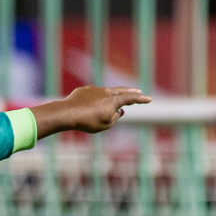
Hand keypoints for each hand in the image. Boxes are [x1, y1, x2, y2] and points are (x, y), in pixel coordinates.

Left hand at [30, 85, 151, 136]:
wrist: (66, 113)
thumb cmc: (87, 121)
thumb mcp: (105, 125)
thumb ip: (115, 117)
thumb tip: (118, 111)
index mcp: (113, 100)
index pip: (131, 99)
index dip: (141, 100)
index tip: (149, 99)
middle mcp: (105, 92)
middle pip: (121, 91)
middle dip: (130, 92)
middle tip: (137, 92)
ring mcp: (94, 90)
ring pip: (105, 93)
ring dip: (109, 98)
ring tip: (108, 105)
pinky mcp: (83, 91)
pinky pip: (91, 95)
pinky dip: (93, 100)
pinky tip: (87, 107)